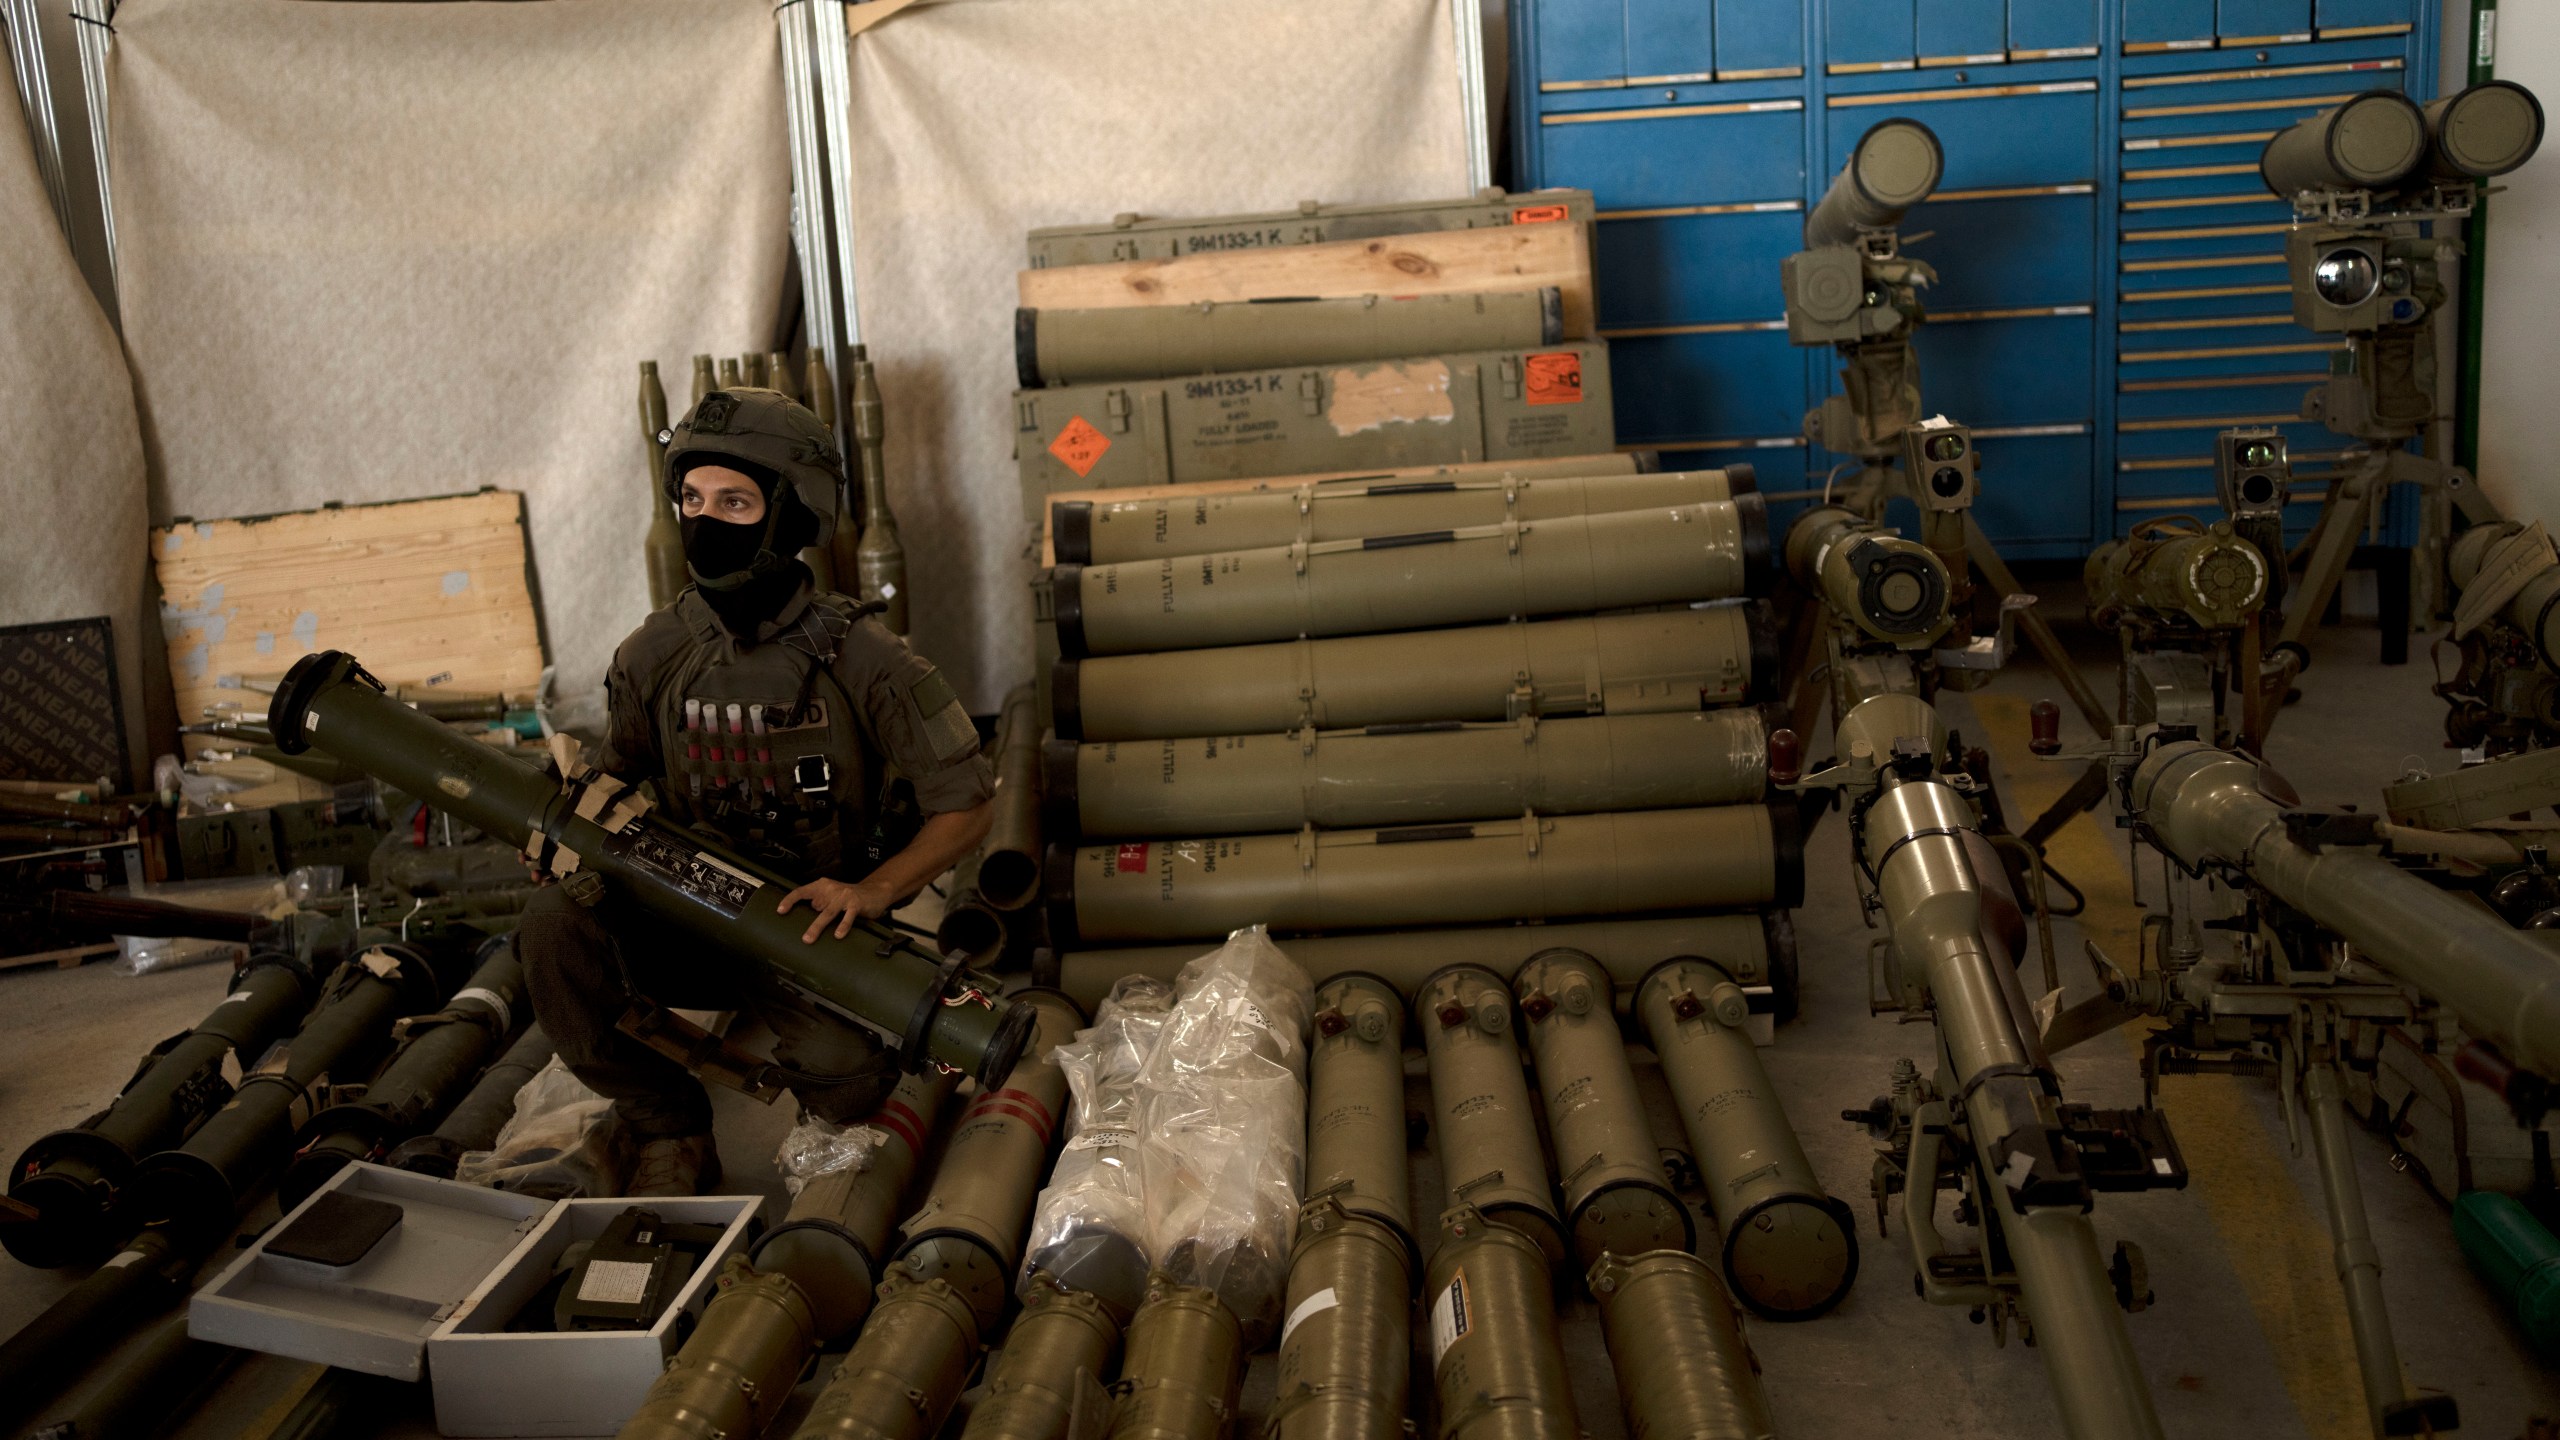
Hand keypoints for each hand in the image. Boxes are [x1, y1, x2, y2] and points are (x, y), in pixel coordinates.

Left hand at [776, 876, 894, 942]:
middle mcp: (831, 889)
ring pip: (828, 913)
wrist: (876, 891)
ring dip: (817, 926)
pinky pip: (848, 916)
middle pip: (815, 906)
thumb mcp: (832, 897)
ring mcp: (844, 896)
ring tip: (809, 939)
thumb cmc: (850, 898)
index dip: (789, 900)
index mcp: (822, 886)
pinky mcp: (856, 903)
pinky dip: (843, 926)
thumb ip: (819, 905)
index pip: (801, 891)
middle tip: (802, 938)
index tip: (780, 911)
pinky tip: (838, 935)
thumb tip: (802, 921)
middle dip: (808, 923)